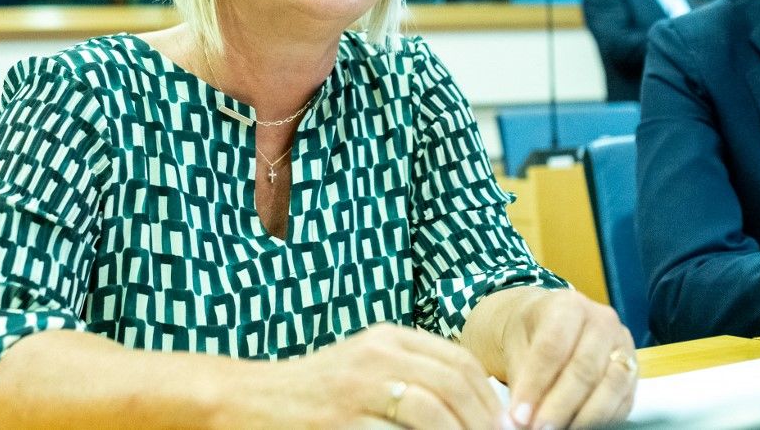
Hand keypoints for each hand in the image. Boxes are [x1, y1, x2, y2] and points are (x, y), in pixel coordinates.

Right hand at [281, 322, 503, 428]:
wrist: (254, 399)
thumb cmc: (318, 389)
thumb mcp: (366, 366)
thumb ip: (413, 373)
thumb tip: (475, 404)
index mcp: (387, 338)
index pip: (459, 361)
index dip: (490, 397)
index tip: (505, 425)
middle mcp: (376, 356)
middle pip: (453, 385)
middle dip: (483, 420)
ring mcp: (357, 388)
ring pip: (432, 411)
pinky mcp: (342, 421)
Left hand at [504, 290, 636, 428]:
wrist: (549, 322)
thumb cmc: (530, 332)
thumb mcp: (516, 345)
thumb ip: (522, 378)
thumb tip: (521, 417)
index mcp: (568, 305)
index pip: (552, 348)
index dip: (535, 385)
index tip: (519, 415)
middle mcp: (603, 321)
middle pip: (584, 370)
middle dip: (559, 406)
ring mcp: (623, 345)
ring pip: (610, 387)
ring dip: (584, 418)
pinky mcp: (634, 371)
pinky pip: (624, 401)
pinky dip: (602, 420)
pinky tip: (579, 428)